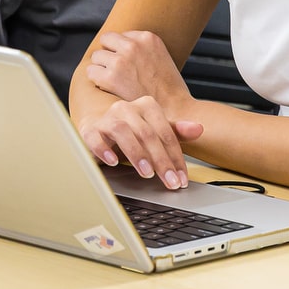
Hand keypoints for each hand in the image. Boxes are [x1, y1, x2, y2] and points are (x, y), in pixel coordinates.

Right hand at [75, 97, 203, 190]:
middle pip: (147, 134)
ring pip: (123, 131)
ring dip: (136, 153)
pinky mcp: (89, 130)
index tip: (181, 178)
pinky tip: (113, 162)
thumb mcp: (153, 132)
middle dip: (161, 161)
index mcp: (146, 106)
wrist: (96, 127)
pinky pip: (95, 137)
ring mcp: (106, 118)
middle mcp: (126, 108)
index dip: (176, 157)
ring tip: (147, 173)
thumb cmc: (129, 133)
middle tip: (170, 182)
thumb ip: (175, 131)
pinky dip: (104, 149)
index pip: (166, 132)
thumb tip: (199, 129)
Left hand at [86, 29, 194, 117]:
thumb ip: (142, 50)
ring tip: (114, 82)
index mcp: (148, 38)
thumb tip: (119, 49)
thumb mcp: (160, 57)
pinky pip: (91, 72)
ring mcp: (121, 60)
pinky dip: (96, 81)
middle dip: (109, 55)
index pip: (121, 36)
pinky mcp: (111, 77)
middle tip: (117, 73)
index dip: (122, 51)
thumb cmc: (169, 90)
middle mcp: (133, 45)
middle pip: (106, 41)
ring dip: (101, 68)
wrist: (177, 111)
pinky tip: (108, 89)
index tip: (128, 65)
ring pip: (96, 57)